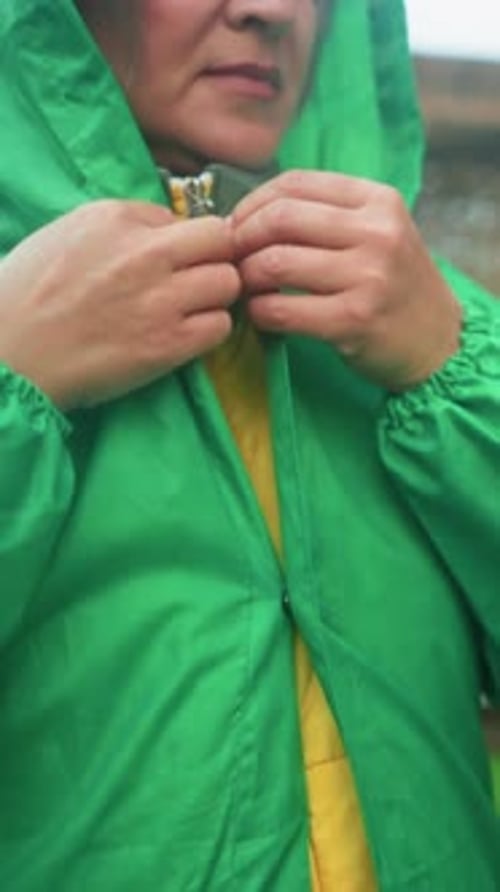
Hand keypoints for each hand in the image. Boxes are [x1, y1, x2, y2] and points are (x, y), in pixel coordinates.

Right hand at [0, 200, 239, 409]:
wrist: (11, 356)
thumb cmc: (27, 296)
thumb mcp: (67, 234)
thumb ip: (121, 226)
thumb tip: (168, 231)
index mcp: (116, 219)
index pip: (183, 216)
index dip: (183, 240)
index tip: (171, 260)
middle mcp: (145, 254)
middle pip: (221, 240)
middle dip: (215, 258)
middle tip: (197, 280)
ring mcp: (161, 300)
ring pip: (228, 282)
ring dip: (214, 297)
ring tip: (189, 311)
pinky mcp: (168, 345)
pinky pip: (220, 326)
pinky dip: (209, 331)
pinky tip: (184, 336)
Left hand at [232, 170, 461, 390]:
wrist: (438, 341)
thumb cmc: (394, 286)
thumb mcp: (376, 233)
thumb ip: (326, 215)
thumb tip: (247, 213)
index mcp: (377, 200)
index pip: (294, 183)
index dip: (251, 203)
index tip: (235, 226)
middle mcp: (377, 232)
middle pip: (280, 218)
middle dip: (241, 239)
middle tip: (231, 260)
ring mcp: (368, 276)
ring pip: (275, 263)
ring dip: (246, 277)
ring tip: (245, 288)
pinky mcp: (354, 320)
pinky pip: (281, 310)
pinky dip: (259, 313)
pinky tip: (260, 315)